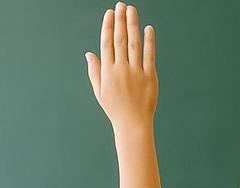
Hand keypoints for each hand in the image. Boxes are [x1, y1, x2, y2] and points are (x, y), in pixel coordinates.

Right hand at [86, 3, 156, 135]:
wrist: (132, 124)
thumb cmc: (115, 108)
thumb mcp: (99, 91)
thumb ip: (95, 71)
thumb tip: (89, 53)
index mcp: (107, 71)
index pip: (106, 43)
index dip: (108, 26)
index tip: (110, 13)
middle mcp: (121, 69)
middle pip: (120, 39)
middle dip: (120, 20)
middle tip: (121, 5)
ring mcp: (136, 72)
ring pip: (134, 43)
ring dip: (133, 25)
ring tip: (132, 10)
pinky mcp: (150, 77)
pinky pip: (149, 55)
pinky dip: (149, 41)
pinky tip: (148, 29)